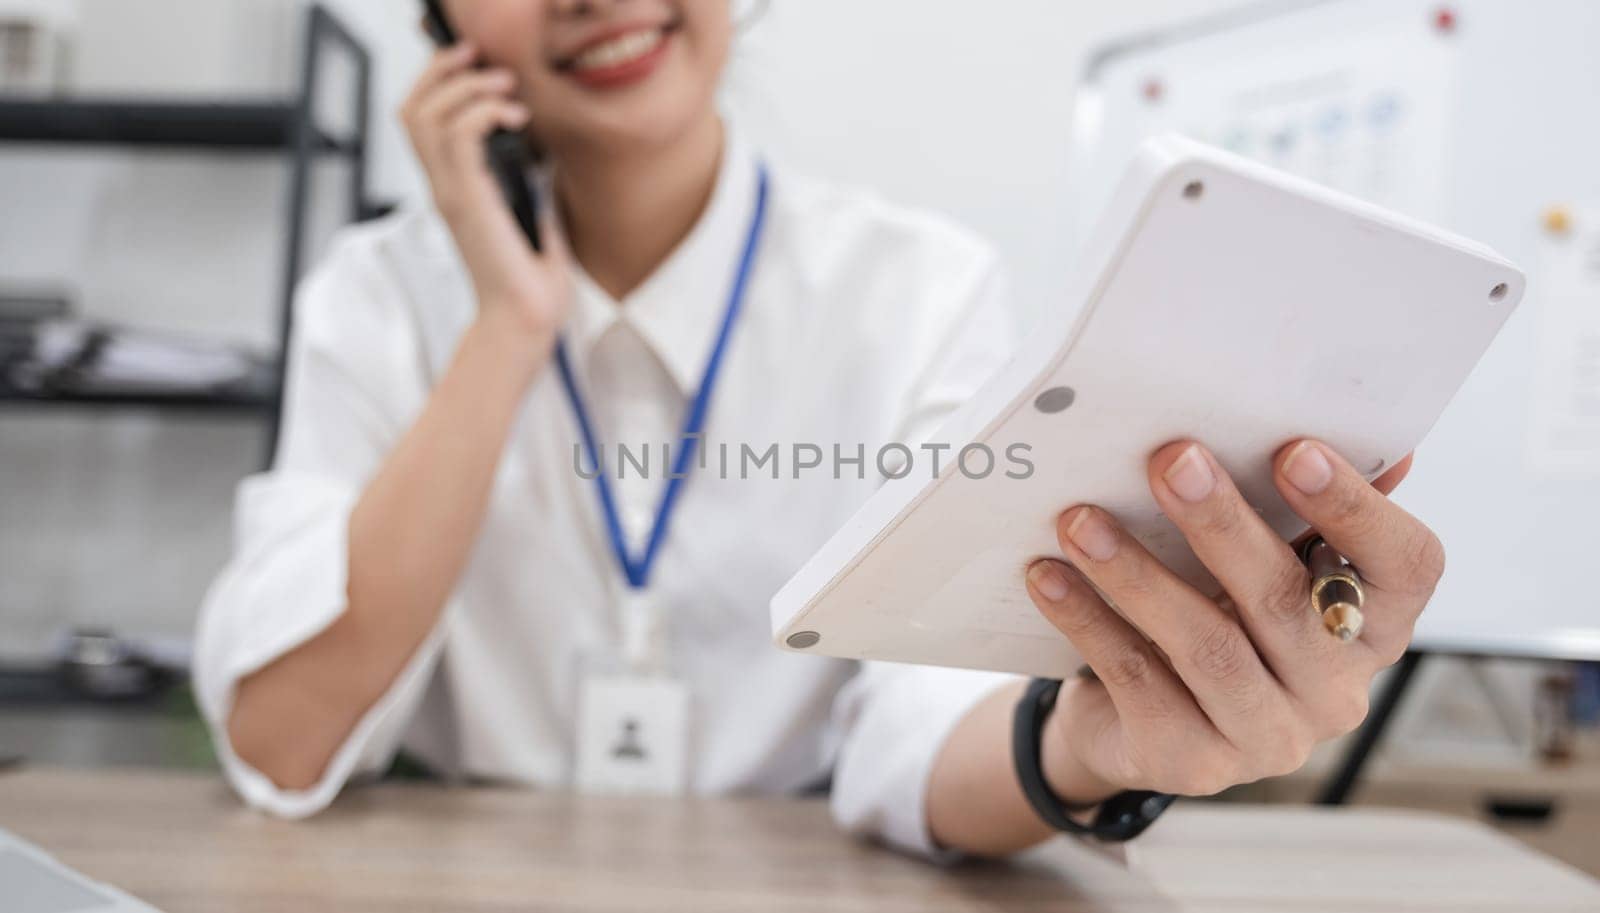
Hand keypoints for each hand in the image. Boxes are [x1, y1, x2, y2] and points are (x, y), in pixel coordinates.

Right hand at [401, 42, 572, 340]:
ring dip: (467, 85)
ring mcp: (451, 193)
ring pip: (428, 114)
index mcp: (454, 189)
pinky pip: (459, 134)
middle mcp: (444, 187)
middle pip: (412, 108)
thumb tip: (540, 160)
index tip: (477, 66)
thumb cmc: (531, 282)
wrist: (525, 320)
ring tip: (505, 86)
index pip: (421, 121)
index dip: (438, 82)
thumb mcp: (532, 218)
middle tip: (481, 59)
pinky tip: (515, 116)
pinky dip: (484, 110)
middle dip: (443, 70)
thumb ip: (527, 187)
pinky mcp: (467, 200)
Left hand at [1024, 440, 1440, 803]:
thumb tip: (1357, 429)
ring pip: (1205, 646)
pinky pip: (1137, 682)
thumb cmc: (1215, 606)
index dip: (1357, 507)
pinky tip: (1049, 575)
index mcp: (1375, 623)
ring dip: (1136, 573)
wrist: (1133, 715)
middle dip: (1221, 523)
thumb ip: (1304, 501)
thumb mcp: (1264, 556)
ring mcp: (1268, 737)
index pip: (1406, 565)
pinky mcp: (1192, 763)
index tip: (1294, 449)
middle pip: (1283, 599)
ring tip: (1080, 520)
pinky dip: (1088, 621)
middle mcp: (1336, 689)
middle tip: (1170, 460)